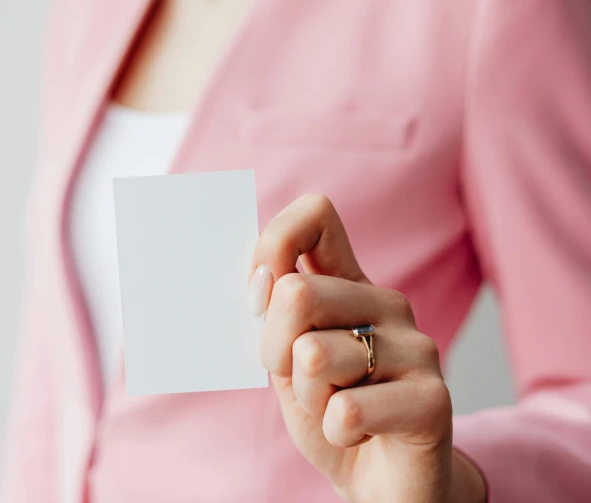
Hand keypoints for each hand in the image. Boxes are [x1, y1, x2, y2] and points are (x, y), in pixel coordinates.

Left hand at [248, 194, 485, 502]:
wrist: (382, 482)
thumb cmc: (329, 411)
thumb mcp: (287, 360)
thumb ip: (275, 316)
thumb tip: (262, 280)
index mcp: (350, 286)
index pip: (316, 216)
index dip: (274, 243)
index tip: (258, 296)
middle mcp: (388, 305)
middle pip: (297, 292)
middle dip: (274, 349)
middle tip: (298, 379)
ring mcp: (417, 348)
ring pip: (315, 356)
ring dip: (307, 397)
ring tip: (333, 407)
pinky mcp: (433, 399)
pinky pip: (346, 409)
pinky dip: (333, 431)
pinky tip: (356, 433)